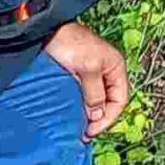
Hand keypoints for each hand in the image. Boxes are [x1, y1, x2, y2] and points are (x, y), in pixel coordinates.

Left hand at [46, 21, 130, 138]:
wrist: (44, 31)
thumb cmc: (68, 42)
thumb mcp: (87, 68)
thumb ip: (95, 93)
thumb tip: (98, 116)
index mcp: (115, 66)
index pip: (120, 100)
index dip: (108, 118)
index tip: (92, 130)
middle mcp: (105, 72)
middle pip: (108, 103)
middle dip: (98, 119)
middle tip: (84, 134)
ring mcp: (90, 74)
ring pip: (95, 101)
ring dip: (88, 115)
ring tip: (78, 129)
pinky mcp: (75, 76)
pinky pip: (82, 97)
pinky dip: (79, 108)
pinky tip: (72, 116)